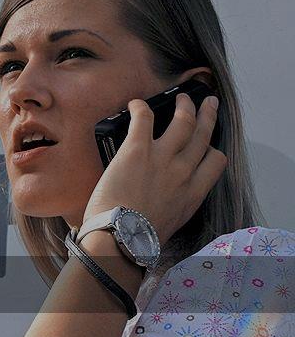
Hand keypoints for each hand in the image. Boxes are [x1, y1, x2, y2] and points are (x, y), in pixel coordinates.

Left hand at [83, 93, 226, 246]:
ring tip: (183, 97)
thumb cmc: (138, 238)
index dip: (213, 149)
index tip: (209, 144)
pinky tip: (136, 104)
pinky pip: (144, 119)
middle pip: (203, 135)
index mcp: (193, 193)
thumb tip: (163, 197)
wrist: (121, 239)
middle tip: (208, 104)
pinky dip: (141, 108)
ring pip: (183, 122)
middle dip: (207, 116)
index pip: (215, 162)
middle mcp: (183, 172)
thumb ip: (174, 203)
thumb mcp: (170, 222)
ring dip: (185, 105)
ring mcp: (162, 159)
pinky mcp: (137, 150)